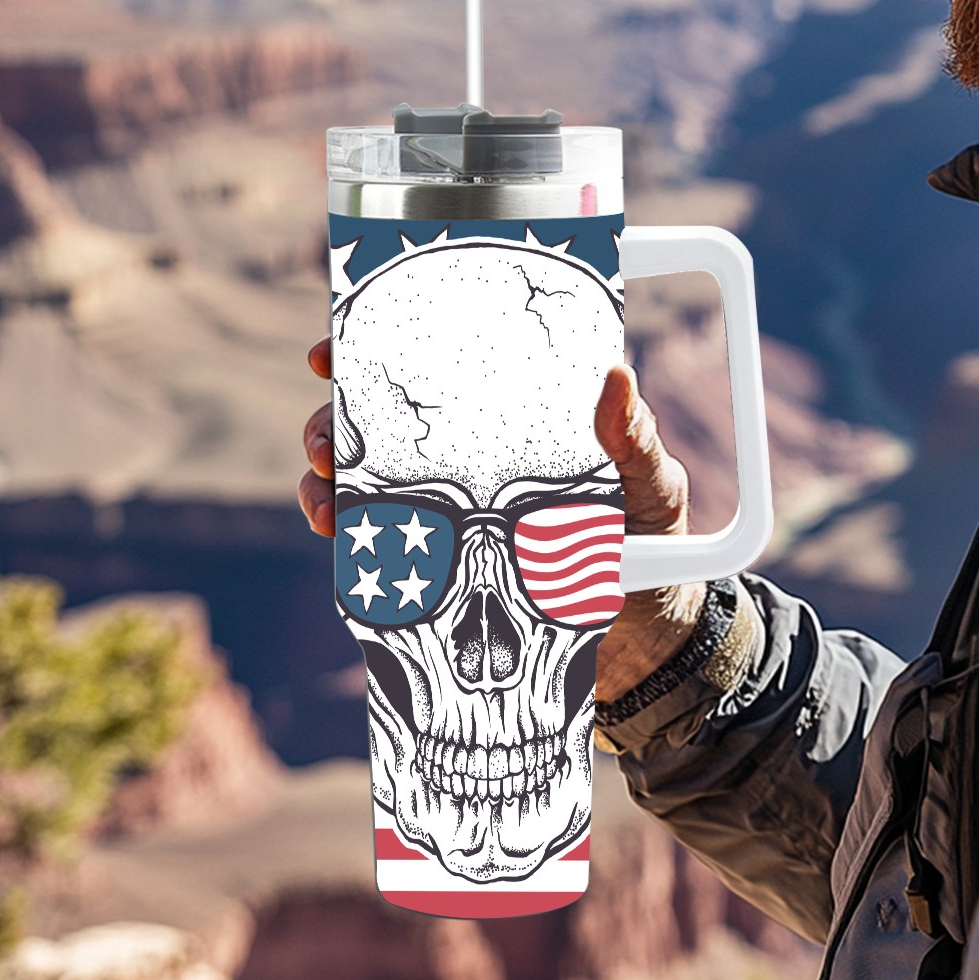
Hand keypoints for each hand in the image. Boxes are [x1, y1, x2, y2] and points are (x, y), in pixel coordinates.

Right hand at [297, 346, 707, 703]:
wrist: (646, 635)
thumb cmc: (653, 536)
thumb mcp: (650, 480)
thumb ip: (632, 436)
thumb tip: (616, 371)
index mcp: (512, 414)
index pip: (441, 363)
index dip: (381, 344)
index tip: (340, 344)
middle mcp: (471, 452)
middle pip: (383, 418)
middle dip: (335, 417)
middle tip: (327, 437)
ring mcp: (451, 506)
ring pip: (365, 475)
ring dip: (329, 477)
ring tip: (326, 492)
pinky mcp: (440, 562)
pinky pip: (377, 538)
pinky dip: (344, 531)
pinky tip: (336, 533)